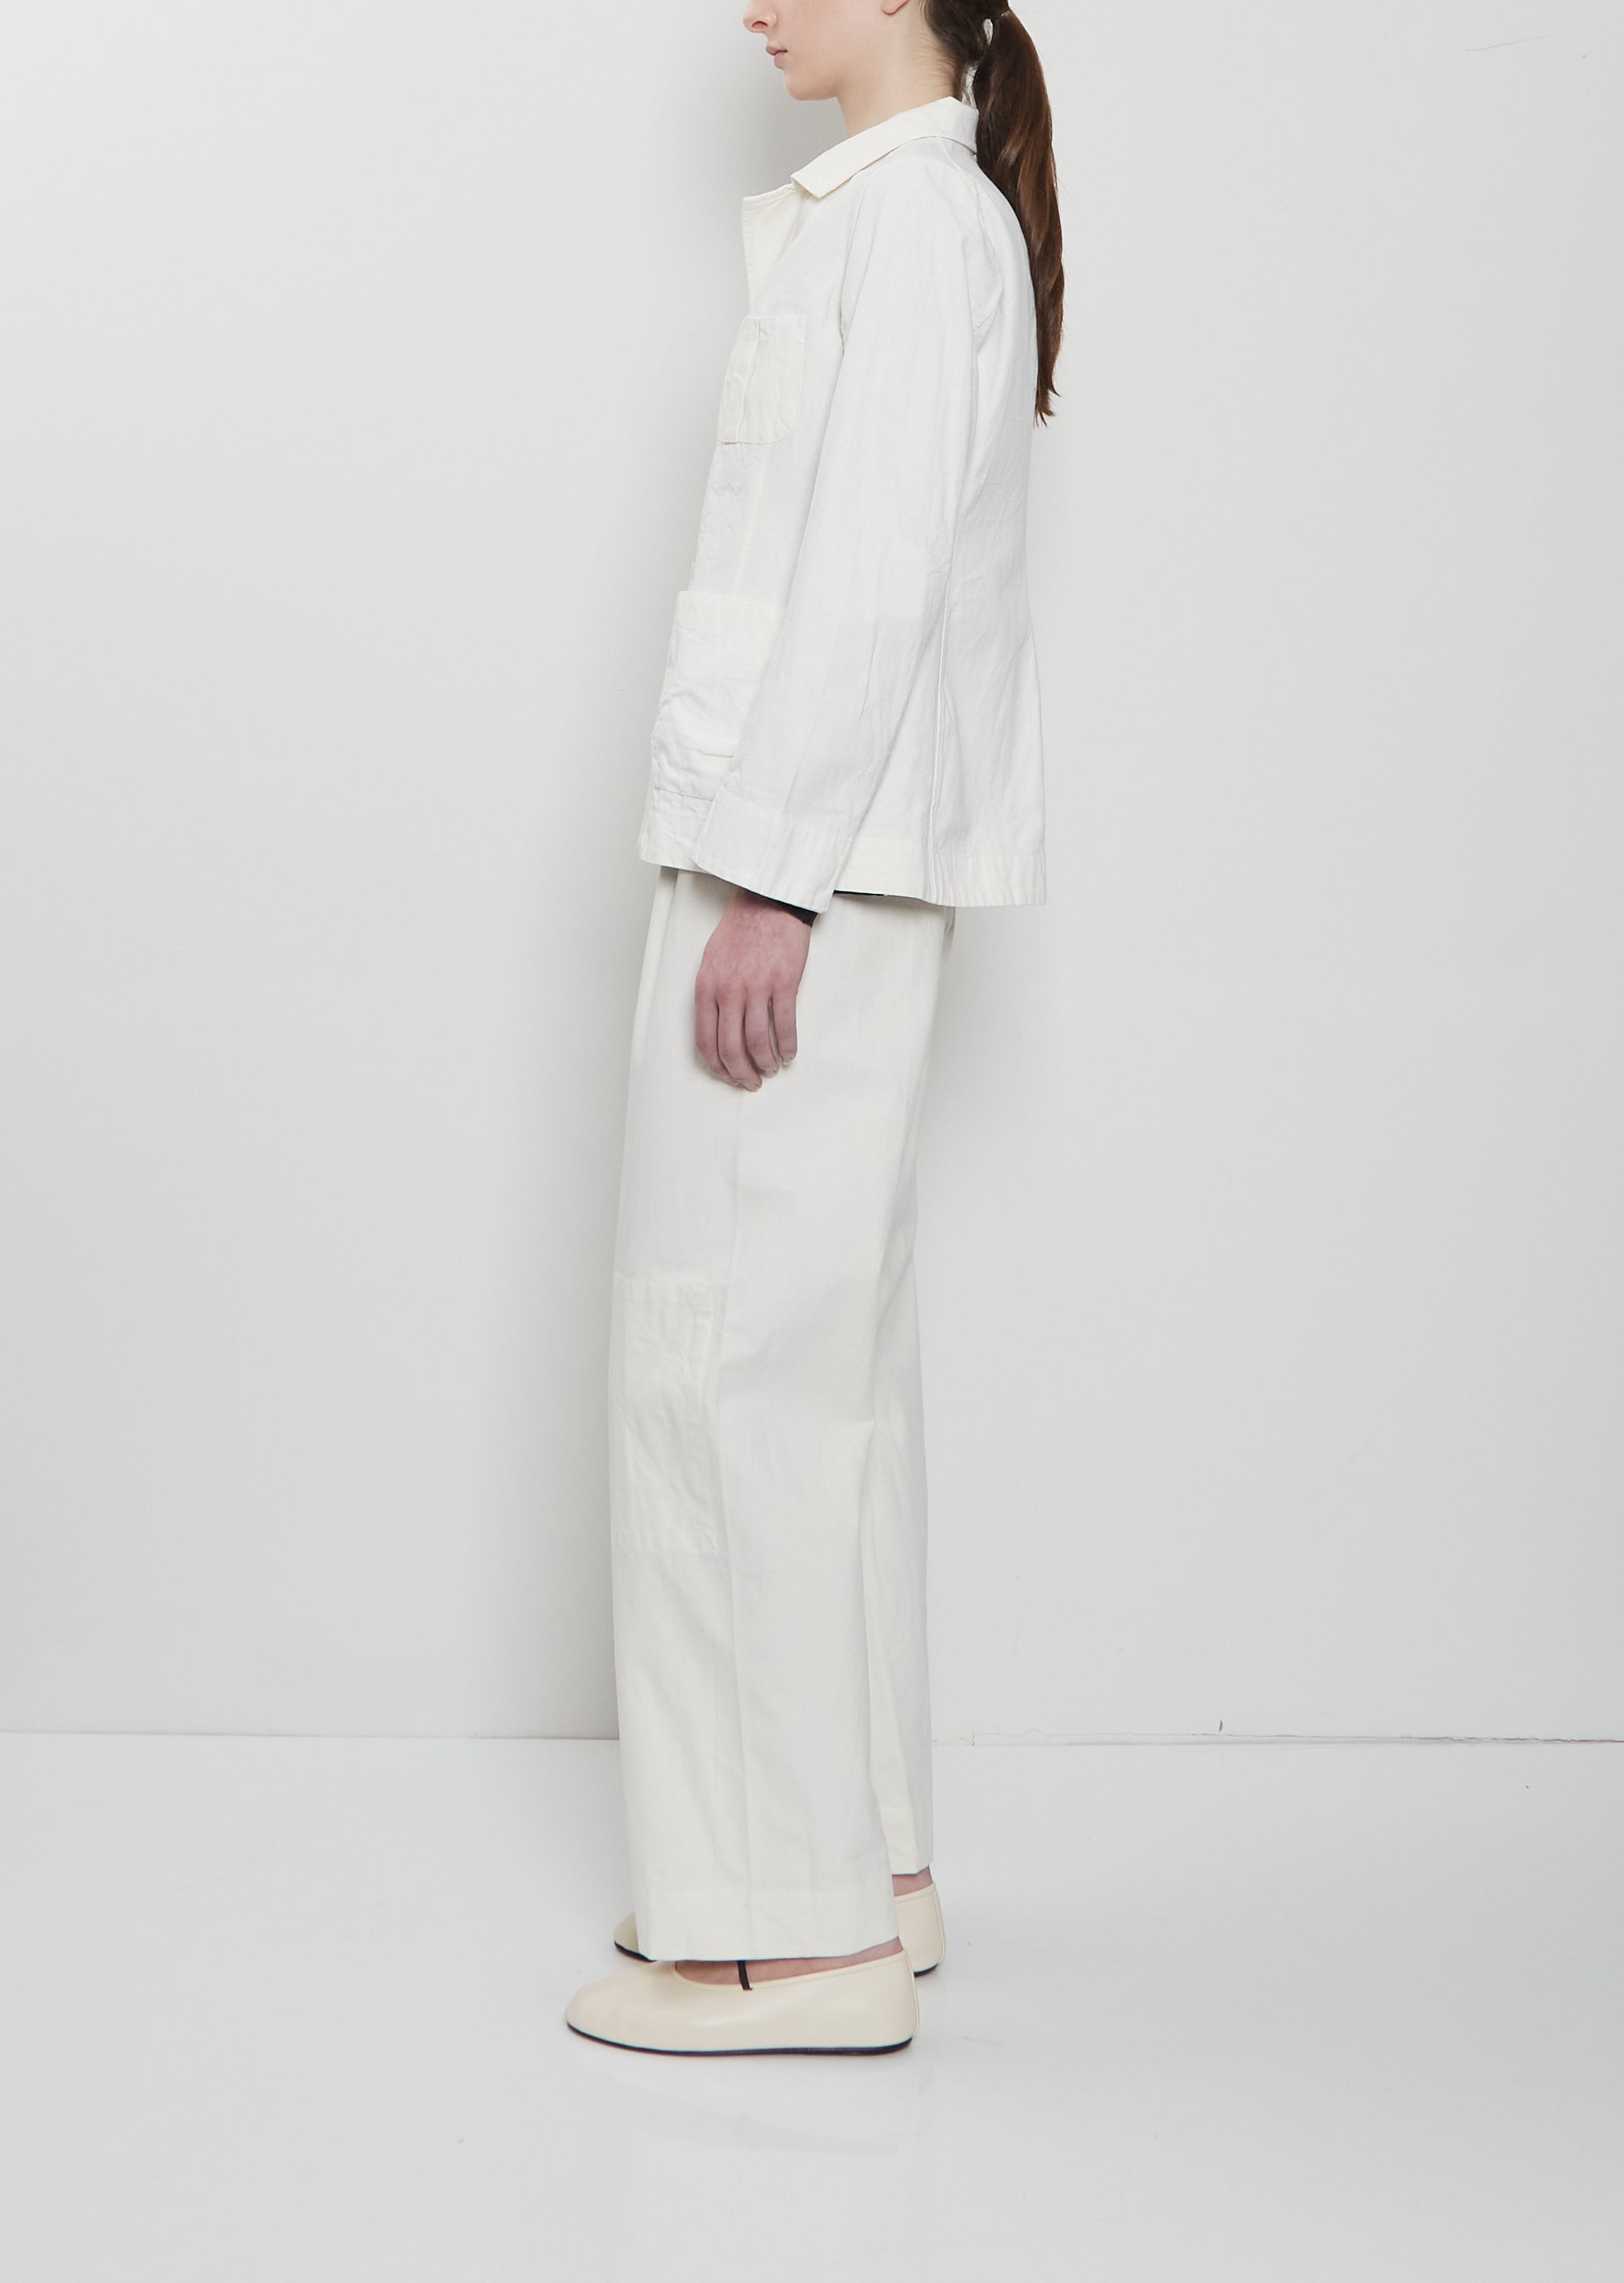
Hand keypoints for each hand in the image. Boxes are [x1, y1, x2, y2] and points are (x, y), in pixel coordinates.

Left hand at [693, 888, 811, 1088]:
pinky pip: (784, 1026)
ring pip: (757, 1042)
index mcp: (706, 988)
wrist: (767, 904)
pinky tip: (790, 1054)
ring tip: (771, 1069)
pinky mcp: (783, 983)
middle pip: (731, 1048)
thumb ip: (710, 995)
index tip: (727, 1076)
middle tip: (751, 1082)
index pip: (706, 1041)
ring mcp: (756, 988)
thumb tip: (716, 1030)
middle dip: (741, 1073)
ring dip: (765, 1063)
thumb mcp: (710, 962)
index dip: (717, 1066)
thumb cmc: (739, 932)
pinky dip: (788, 1046)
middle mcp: (728, 991)